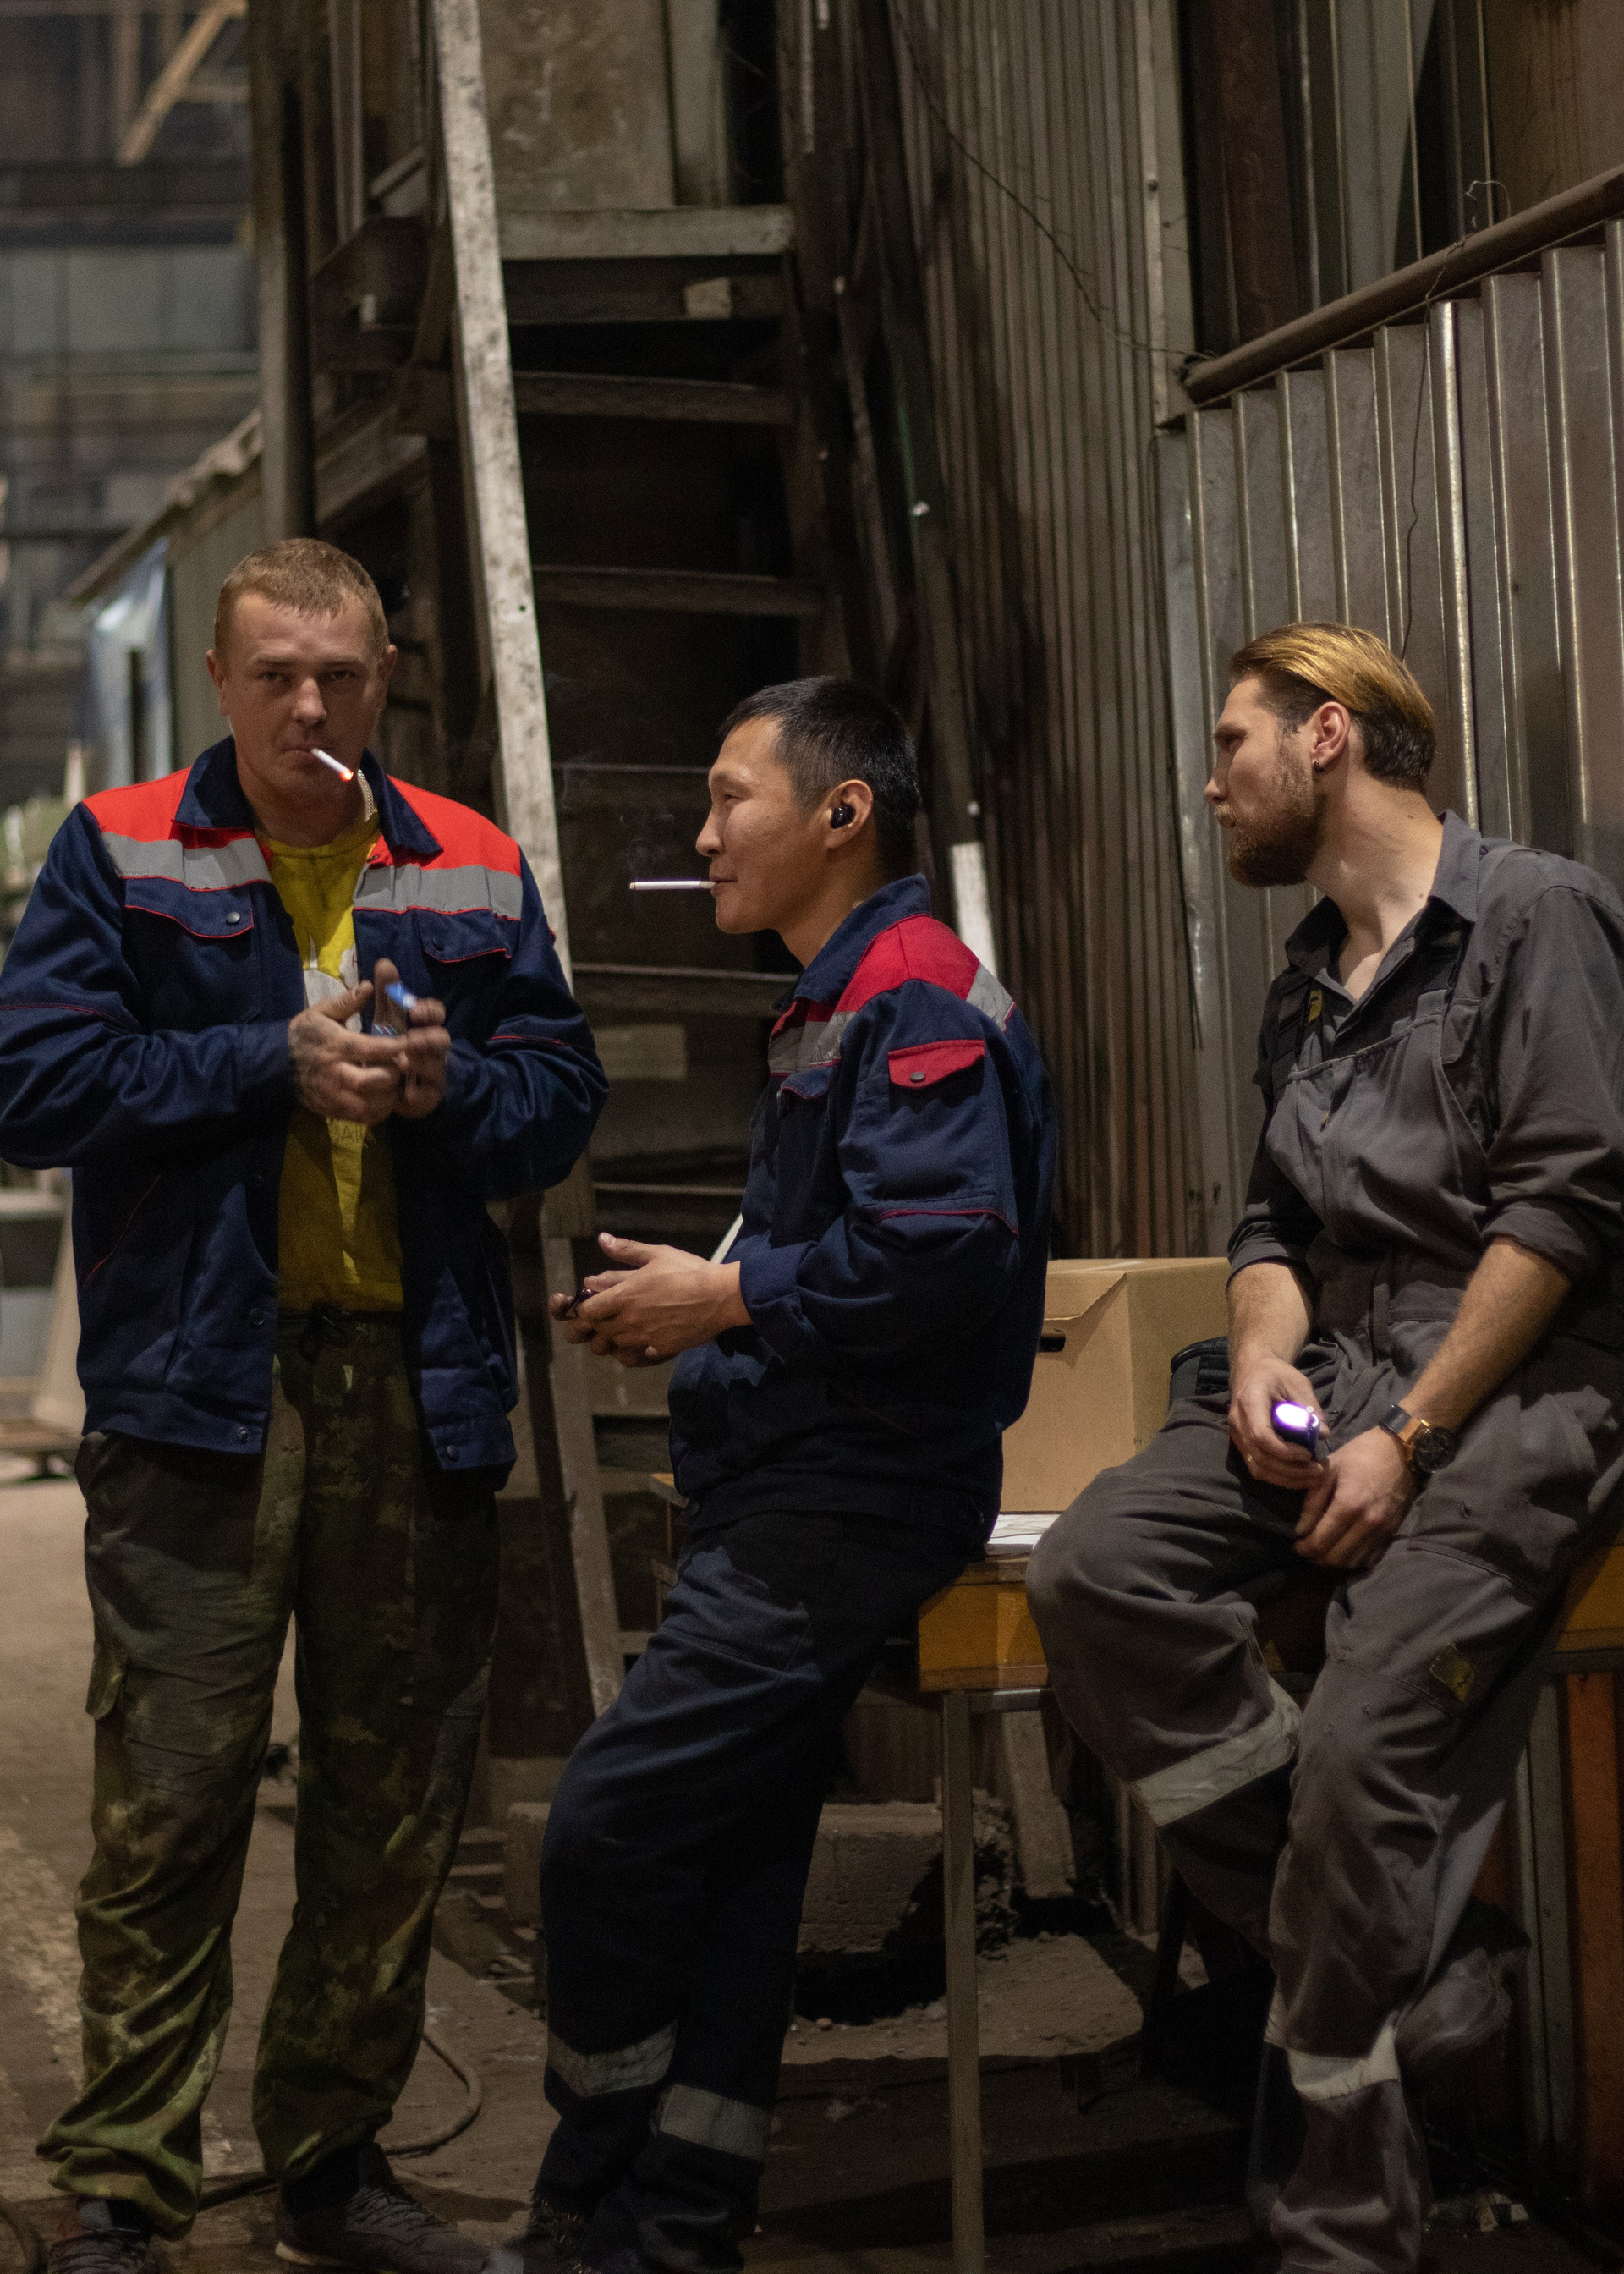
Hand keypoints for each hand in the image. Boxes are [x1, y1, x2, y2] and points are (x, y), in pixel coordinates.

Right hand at [288, 982, 402, 1125]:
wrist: (276, 1064)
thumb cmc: (304, 1034)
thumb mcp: (321, 1012)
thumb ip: (346, 1002)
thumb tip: (368, 986)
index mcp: (334, 1045)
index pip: (371, 1049)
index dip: (395, 1047)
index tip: (407, 1043)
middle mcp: (335, 1074)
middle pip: (374, 1080)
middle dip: (394, 1073)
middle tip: (401, 1065)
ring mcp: (333, 1096)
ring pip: (371, 1105)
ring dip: (390, 1095)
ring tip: (394, 1083)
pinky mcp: (333, 1111)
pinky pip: (364, 1118)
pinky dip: (379, 1110)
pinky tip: (383, 1097)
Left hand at [374, 956, 449, 1118]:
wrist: (392, 1085)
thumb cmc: (391, 1046)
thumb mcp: (386, 1019)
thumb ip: (386, 994)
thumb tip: (384, 962)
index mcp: (425, 1027)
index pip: (436, 1014)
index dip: (429, 1011)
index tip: (414, 1010)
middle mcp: (433, 1049)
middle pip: (442, 1040)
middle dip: (428, 1038)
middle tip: (409, 1039)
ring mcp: (433, 1073)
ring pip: (436, 1067)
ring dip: (421, 1063)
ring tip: (403, 1062)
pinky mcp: (427, 1096)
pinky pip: (428, 1095)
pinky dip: (418, 1094)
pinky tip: (406, 1093)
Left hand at [550, 1232, 750, 1363]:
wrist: (721, 1296)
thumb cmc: (689, 1271)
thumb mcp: (657, 1254)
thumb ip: (627, 1250)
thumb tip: (602, 1239)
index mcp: (626, 1294)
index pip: (588, 1310)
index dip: (587, 1307)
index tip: (595, 1301)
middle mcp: (630, 1319)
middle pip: (599, 1329)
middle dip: (598, 1322)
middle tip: (608, 1313)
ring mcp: (644, 1336)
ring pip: (615, 1343)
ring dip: (614, 1334)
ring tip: (626, 1322)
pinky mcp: (660, 1348)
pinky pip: (635, 1354)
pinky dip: (632, 1348)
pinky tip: (641, 1337)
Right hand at [1229, 1347, 1325, 1490]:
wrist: (1252, 1371)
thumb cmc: (1275, 1374)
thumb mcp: (1297, 1383)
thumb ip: (1309, 1407)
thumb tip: (1324, 1434)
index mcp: (1249, 1402)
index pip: (1261, 1435)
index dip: (1285, 1451)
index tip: (1309, 1454)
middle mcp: (1238, 1422)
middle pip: (1260, 1458)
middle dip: (1291, 1470)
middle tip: (1319, 1470)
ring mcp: (1237, 1436)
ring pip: (1258, 1468)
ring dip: (1286, 1478)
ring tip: (1312, 1476)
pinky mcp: (1242, 1445)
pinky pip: (1257, 1468)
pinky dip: (1279, 1477)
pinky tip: (1299, 1476)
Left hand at [1294, 1427, 1414, 1569]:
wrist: (1401, 1452)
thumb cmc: (1360, 1456)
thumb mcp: (1328, 1470)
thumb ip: (1312, 1502)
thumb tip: (1300, 1530)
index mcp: (1348, 1505)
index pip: (1320, 1542)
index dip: (1303, 1549)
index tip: (1295, 1545)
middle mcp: (1367, 1524)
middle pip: (1335, 1558)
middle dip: (1316, 1558)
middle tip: (1306, 1549)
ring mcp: (1382, 1531)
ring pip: (1352, 1562)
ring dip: (1334, 1561)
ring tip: (1323, 1549)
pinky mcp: (1392, 1532)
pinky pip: (1370, 1559)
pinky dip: (1353, 1559)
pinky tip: (1344, 1548)